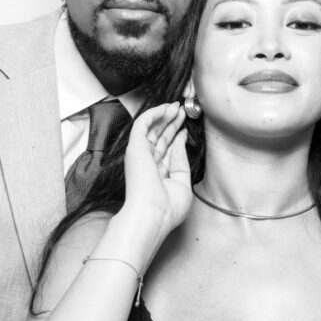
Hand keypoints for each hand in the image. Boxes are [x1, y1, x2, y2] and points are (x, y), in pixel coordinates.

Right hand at [121, 102, 191, 236]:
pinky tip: (166, 108)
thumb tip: (179, 139)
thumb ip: (180, 160)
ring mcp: (140, 154)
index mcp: (156, 174)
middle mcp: (147, 164)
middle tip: (182, 111)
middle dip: (171, 123)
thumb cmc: (167, 208)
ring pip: (151, 128)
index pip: (165, 151)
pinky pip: (143, 124)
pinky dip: (154, 114)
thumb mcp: (182, 183)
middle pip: (160, 137)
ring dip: (163, 115)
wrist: (152, 214)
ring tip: (177, 106)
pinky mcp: (135, 146)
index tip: (184, 129)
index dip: (175, 137)